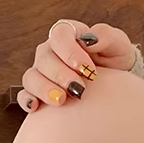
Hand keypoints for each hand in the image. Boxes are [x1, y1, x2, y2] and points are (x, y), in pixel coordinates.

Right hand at [18, 20, 137, 111]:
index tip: (87, 69)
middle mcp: (50, 52)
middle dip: (61, 75)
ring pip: (31, 77)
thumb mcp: (119, 47)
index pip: (60, 35)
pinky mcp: (36, 93)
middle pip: (44, 58)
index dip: (70, 52)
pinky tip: (36, 107)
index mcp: (69, 35)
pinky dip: (27, 100)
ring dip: (45, 89)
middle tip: (79, 89)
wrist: (113, 87)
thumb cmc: (114, 63)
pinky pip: (24, 95)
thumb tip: (91, 39)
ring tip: (62, 101)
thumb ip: (108, 37)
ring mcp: (41, 73)